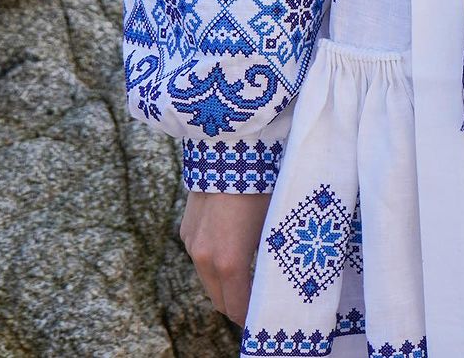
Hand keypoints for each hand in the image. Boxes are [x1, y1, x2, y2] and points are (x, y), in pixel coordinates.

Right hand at [179, 190, 272, 326]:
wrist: (229, 147)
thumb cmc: (261, 185)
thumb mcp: (273, 223)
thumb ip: (269, 256)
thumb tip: (277, 276)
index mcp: (228, 262)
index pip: (237, 307)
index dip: (250, 317)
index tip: (264, 317)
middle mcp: (204, 257)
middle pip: (219, 299)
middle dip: (237, 304)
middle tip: (257, 302)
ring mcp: (191, 242)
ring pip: (207, 278)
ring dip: (224, 283)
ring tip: (247, 277)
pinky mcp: (186, 227)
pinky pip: (200, 256)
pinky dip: (213, 261)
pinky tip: (231, 247)